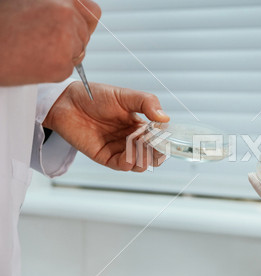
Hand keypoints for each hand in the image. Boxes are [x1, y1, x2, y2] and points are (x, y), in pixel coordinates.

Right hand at [0, 0, 100, 84]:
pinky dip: (55, 67)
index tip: (72, 26)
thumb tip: (75, 12)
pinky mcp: (62, 65)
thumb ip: (54, 4)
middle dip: (73, 38)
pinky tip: (34, 59)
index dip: (82, 20)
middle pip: (86, 33)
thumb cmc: (1, 24)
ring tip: (35, 47)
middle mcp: (66, 15)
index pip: (92, 11)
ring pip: (79, 51)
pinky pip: (69, 67)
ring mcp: (66, 41)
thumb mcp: (26, 2)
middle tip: (45, 39)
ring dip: (64, 52)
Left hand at [43, 81, 170, 171]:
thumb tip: (165, 118)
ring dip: (144, 158)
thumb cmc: (94, 96)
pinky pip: (123, 166)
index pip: (159, 138)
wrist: (66, 101)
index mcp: (139, 124)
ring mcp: (119, 149)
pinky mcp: (105, 157)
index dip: (163, 139)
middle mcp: (131, 139)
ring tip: (139, 147)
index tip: (163, 135)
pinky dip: (130, 162)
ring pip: (140, 163)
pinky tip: (129, 154)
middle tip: (152, 143)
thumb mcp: (125, 95)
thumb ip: (147, 103)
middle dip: (156, 152)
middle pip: (152, 154)